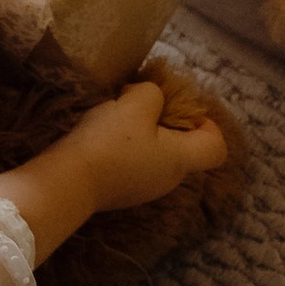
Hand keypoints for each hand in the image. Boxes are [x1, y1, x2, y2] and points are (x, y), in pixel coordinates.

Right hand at [2, 73, 229, 259]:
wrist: (67, 182)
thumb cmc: (110, 141)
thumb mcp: (136, 103)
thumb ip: (153, 94)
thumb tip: (148, 101)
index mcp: (181, 159)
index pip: (216, 148)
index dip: (208, 125)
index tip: (184, 110)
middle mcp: (168, 178)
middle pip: (182, 147)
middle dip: (166, 121)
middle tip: (141, 104)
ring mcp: (143, 188)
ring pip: (155, 153)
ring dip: (141, 131)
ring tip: (116, 115)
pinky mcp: (120, 191)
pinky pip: (133, 163)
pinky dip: (124, 147)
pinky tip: (101, 135)